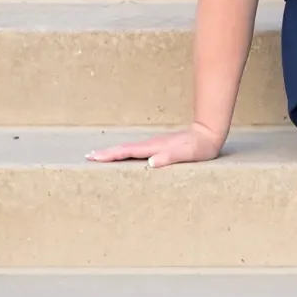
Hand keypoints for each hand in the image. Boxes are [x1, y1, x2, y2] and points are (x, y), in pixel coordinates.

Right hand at [86, 123, 223, 168]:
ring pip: (129, 148)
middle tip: (88, 156)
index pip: (128, 152)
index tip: (94, 156)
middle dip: (106, 152)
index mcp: (154, 148)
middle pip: (124, 148)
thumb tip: (151, 162)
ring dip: (113, 152)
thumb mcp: (188, 154)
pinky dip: (124, 152)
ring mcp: (154, 144)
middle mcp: (151, 144)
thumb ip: (170, 157)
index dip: (111, 155)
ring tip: (98, 156)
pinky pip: (136, 150)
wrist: (208, 133)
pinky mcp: (158, 146)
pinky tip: (123, 155)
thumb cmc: (200, 147)